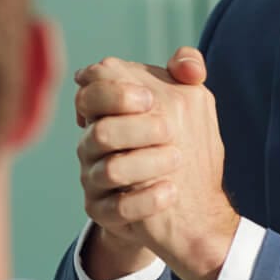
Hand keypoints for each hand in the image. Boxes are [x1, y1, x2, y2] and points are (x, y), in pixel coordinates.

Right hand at [74, 48, 239, 279]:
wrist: (181, 204)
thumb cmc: (176, 145)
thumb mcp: (186, 104)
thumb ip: (184, 74)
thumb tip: (189, 67)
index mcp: (105, 110)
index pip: (90, 89)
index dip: (115, 91)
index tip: (149, 98)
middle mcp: (92, 143)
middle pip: (100, 130)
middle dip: (136, 128)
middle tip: (168, 129)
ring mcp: (94, 178)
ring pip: (111, 170)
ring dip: (148, 162)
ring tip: (177, 159)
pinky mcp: (101, 211)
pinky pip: (117, 208)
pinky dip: (147, 199)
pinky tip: (170, 191)